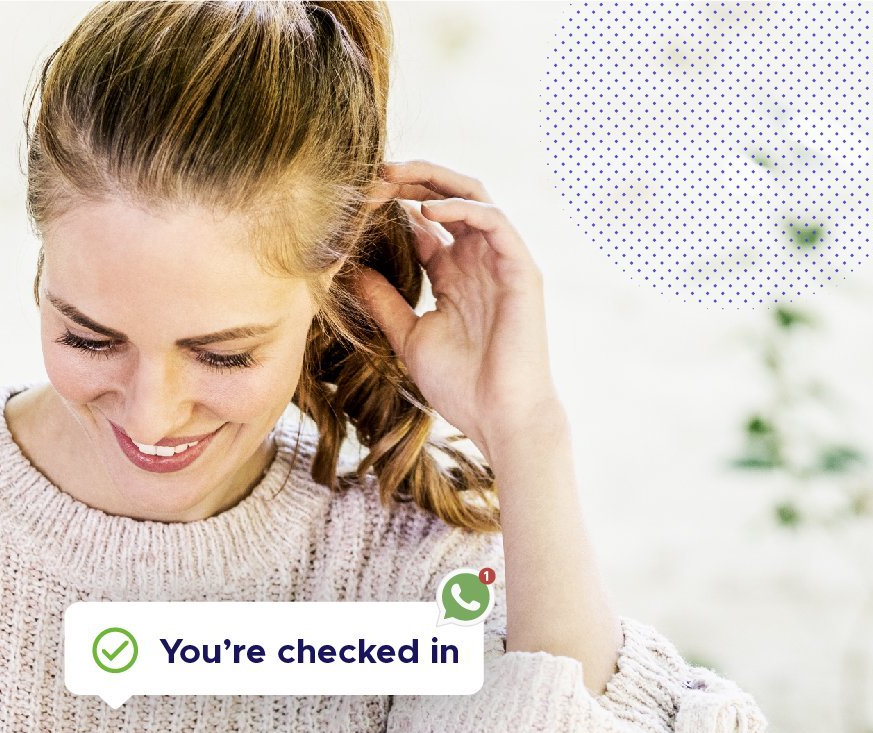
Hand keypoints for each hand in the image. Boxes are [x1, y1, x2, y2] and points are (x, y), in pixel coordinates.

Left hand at [349, 159, 563, 453]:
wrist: (500, 417)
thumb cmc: (461, 385)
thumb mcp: (409, 336)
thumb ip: (384, 301)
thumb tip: (350, 271)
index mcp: (453, 274)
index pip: (423, 222)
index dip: (391, 204)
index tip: (354, 199)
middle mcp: (478, 260)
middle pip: (446, 198)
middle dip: (410, 180)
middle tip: (371, 174)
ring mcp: (502, 262)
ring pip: (473, 196)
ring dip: (433, 181)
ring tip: (393, 177)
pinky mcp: (521, 269)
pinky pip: (494, 221)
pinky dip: (462, 208)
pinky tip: (426, 211)